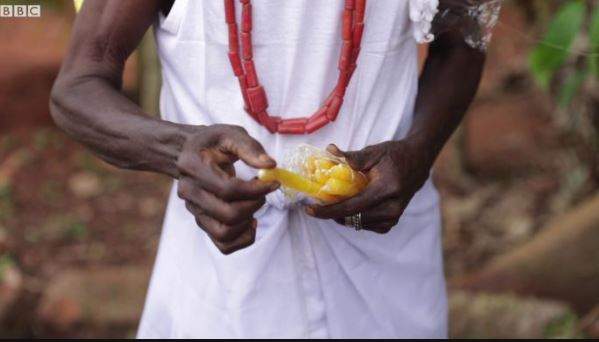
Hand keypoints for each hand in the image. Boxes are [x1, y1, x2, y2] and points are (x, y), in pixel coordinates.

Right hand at [176, 124, 278, 253]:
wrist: (189, 153)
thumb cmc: (212, 143)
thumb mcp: (230, 134)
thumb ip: (250, 148)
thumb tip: (270, 166)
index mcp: (193, 167)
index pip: (227, 189)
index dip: (256, 190)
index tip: (273, 182)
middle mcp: (189, 193)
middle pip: (227, 215)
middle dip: (254, 205)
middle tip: (262, 192)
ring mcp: (194, 211)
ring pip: (223, 234)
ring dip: (247, 223)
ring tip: (255, 205)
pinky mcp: (202, 222)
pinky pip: (223, 245)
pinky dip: (242, 239)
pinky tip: (250, 222)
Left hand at [306, 140, 432, 232]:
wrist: (419, 162)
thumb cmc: (395, 154)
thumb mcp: (374, 151)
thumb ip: (352, 157)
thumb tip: (329, 151)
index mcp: (387, 189)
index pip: (352, 206)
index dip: (328, 210)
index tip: (310, 210)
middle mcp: (392, 207)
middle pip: (353, 218)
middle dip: (331, 213)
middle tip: (316, 204)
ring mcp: (394, 217)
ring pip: (358, 223)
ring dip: (342, 216)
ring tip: (332, 202)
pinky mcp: (392, 222)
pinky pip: (366, 225)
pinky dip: (354, 217)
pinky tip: (350, 206)